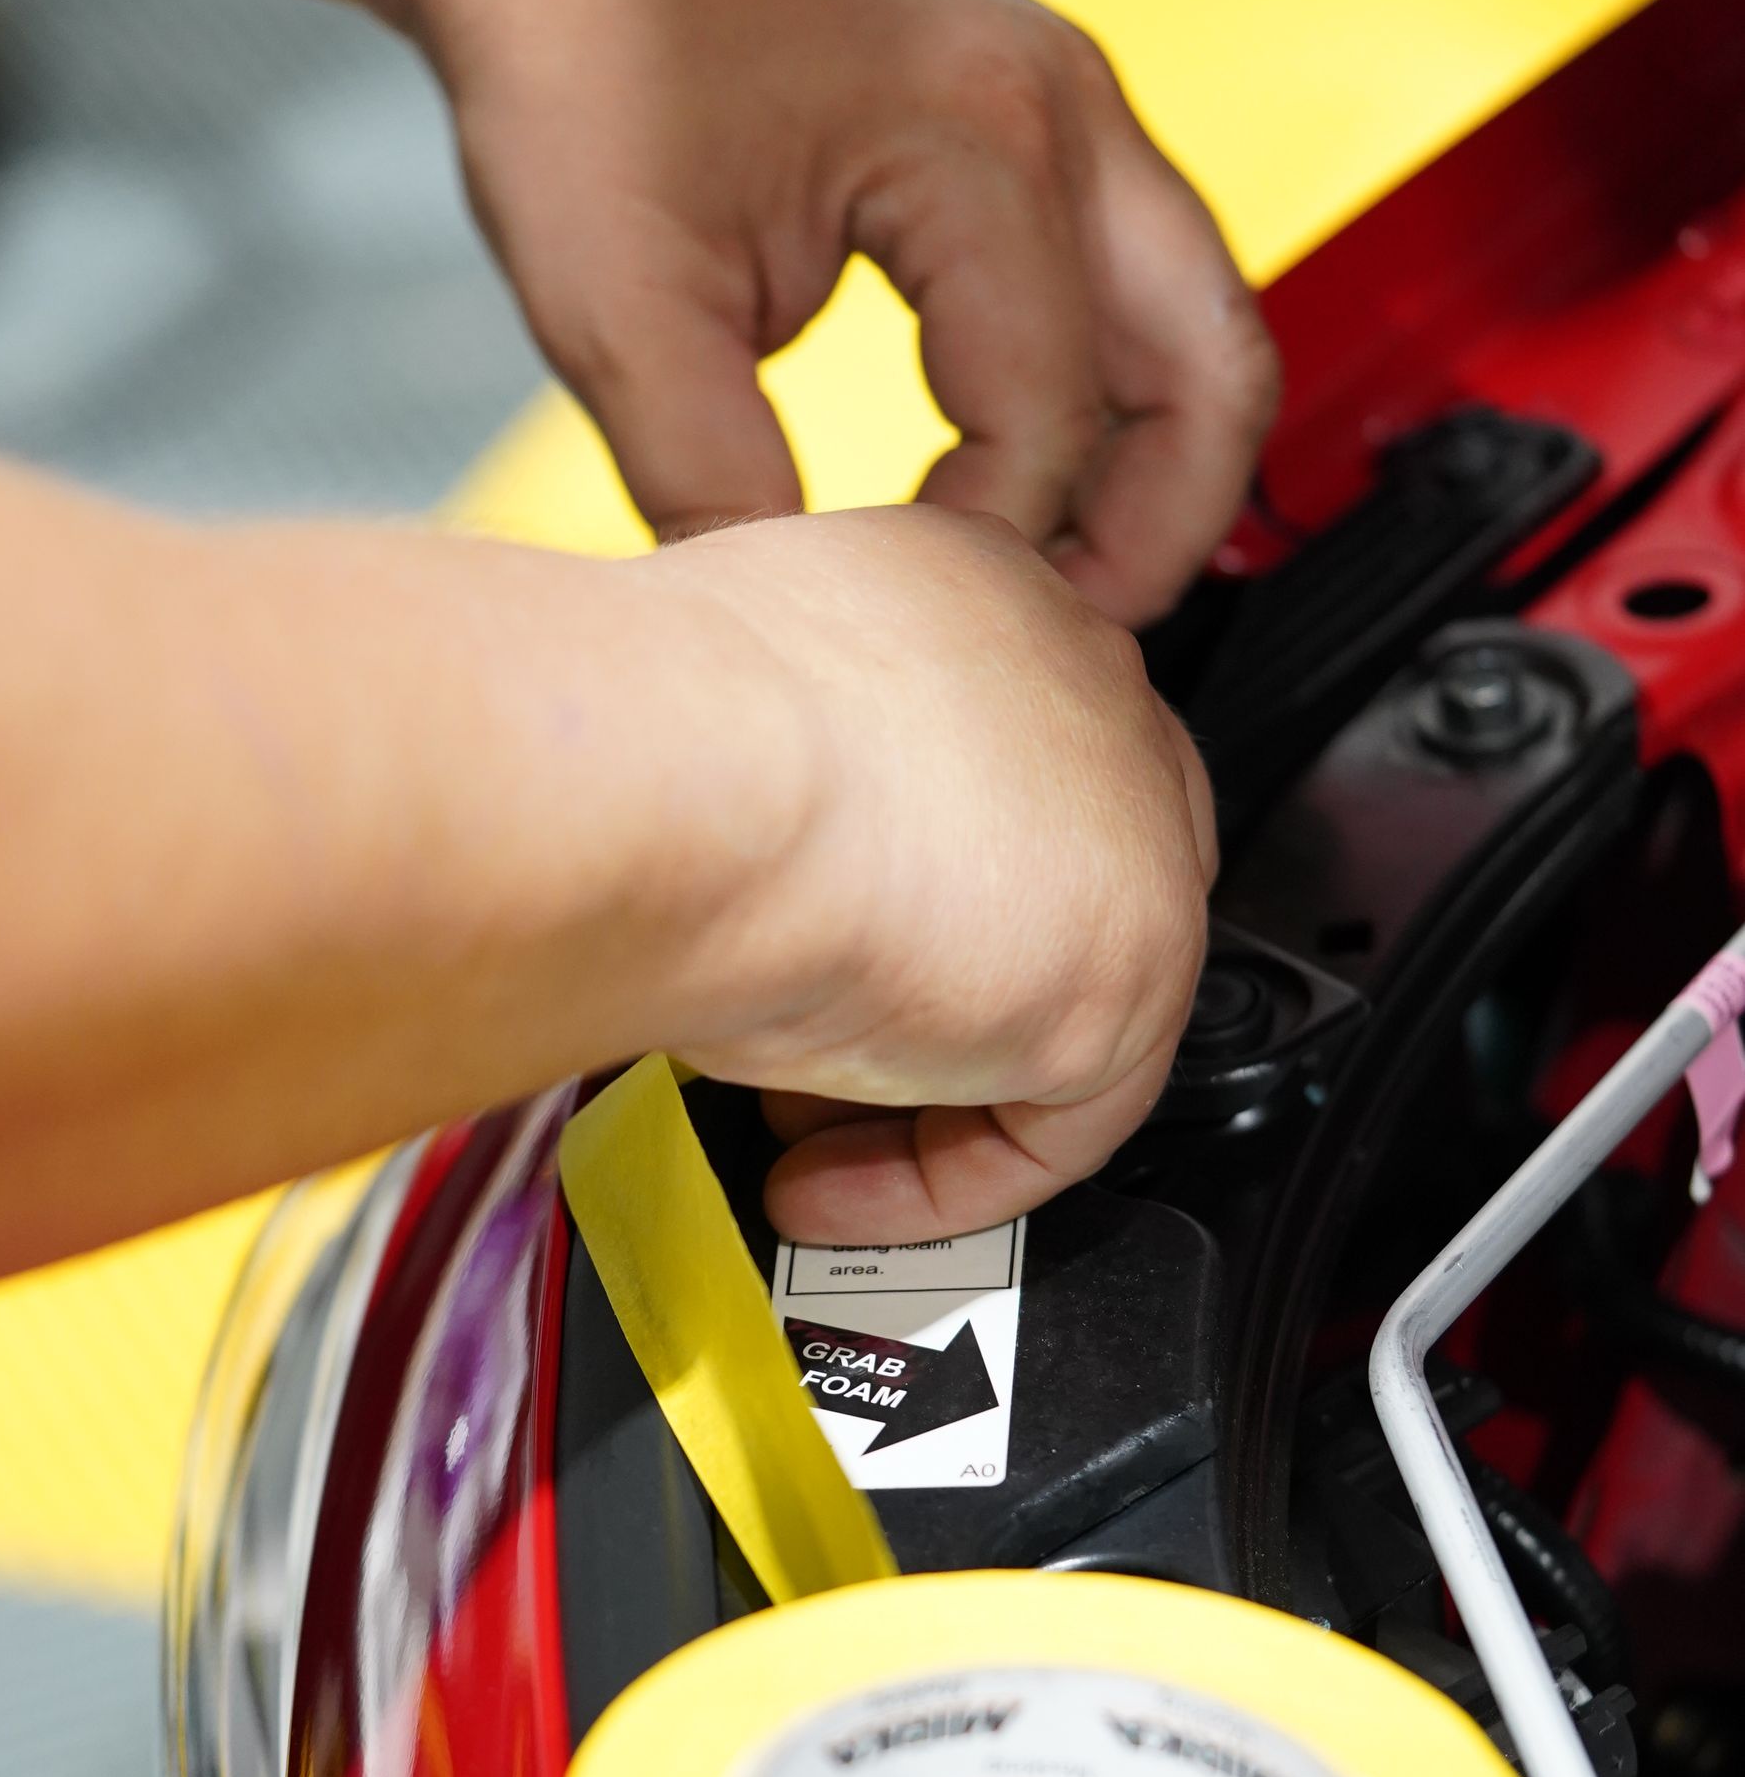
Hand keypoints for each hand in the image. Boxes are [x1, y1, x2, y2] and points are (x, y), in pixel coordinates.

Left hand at [375, 0, 1276, 626]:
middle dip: (1160, 533)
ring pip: (1198, 327)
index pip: (1049, 420)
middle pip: (1217, 372)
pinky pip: (1137, 281)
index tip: (901, 620)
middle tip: (1060, 640)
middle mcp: (1062, 106)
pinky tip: (1005, 474)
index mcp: (980, 141)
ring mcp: (1066, 99)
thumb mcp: (616, 310)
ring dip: (1148, 467)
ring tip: (1040, 574)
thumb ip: (715, 490)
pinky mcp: (1036, 114)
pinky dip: (1110, 393)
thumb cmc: (576, 48)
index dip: (987, 554)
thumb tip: (799, 637)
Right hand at [651, 506, 1214, 1236]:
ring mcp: (1130, 813)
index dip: (908, 888)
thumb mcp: (723, 725)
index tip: (818, 952)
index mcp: (972, 591)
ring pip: (1067, 999)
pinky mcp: (1131, 957)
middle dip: (939, 998)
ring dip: (928, 1098)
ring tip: (796, 1146)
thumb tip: (767, 868)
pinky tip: (826, 1185)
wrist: (673, 775)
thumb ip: (791, 781)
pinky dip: (945, 1177)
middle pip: (1059, 876)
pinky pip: (1066, 1118)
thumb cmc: (645, 733)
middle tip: (810, 1071)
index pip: (991, 761)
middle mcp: (1076, 675)